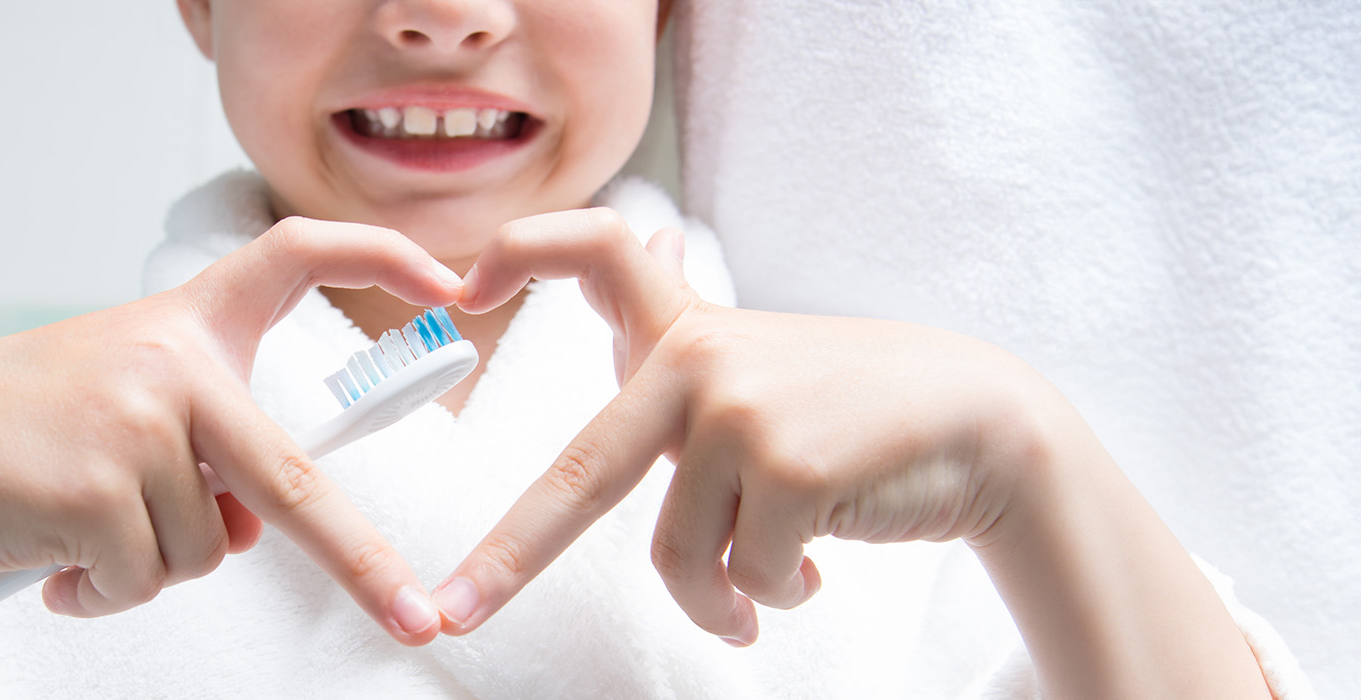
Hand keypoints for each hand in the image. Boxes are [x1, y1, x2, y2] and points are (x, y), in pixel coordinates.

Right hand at [0, 217, 458, 699]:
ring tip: (75, 526)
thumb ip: (201, 452)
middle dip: (362, 565)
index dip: (379, 256)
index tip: (451, 279)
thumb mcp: (121, 409)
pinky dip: (99, 591)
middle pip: (294, 481)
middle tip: (416, 617)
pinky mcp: (94, 488)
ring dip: (145, 566)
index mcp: (184, 325)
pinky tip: (48, 556)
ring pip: (203, 552)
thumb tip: (256, 531)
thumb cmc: (16, 431)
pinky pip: (140, 581)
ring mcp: (134, 423)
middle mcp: (171, 361)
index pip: (293, 255)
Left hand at [437, 207, 1038, 642]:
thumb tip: (646, 263)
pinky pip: (747, 577)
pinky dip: (774, 596)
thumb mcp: (756, 362)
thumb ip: (681, 351)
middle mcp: (700, 359)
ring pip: (680, 557)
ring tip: (757, 598)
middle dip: (509, 556)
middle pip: (582, 476)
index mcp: (686, 329)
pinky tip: (814, 568)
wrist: (981, 423)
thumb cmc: (852, 406)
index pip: (594, 251)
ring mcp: (742, 413)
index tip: (461, 288)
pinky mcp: (791, 470)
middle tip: (452, 612)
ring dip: (720, 601)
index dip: (521, 254)